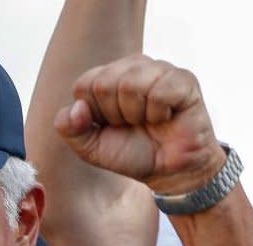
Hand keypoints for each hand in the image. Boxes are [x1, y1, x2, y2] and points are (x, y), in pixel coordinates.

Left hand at [53, 54, 224, 194]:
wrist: (168, 171)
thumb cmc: (130, 152)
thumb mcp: (89, 146)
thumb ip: (68, 127)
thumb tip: (77, 107)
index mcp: (107, 76)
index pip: (84, 85)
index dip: (95, 113)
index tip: (111, 125)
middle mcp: (133, 66)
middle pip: (104, 83)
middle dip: (115, 115)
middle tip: (132, 124)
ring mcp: (159, 69)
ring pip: (131, 84)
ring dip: (136, 114)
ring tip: (149, 121)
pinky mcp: (184, 80)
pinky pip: (159, 92)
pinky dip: (158, 114)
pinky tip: (166, 117)